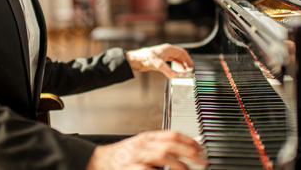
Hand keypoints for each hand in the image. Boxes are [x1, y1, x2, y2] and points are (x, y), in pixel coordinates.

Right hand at [86, 130, 205, 169]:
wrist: (99, 162)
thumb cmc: (123, 157)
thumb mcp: (141, 146)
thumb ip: (158, 146)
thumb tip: (183, 151)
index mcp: (147, 138)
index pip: (172, 134)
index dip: (189, 140)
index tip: (201, 148)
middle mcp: (142, 145)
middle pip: (170, 144)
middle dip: (189, 152)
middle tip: (202, 161)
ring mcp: (136, 157)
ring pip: (162, 155)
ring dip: (179, 164)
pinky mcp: (131, 169)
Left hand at [126, 43, 192, 78]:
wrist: (136, 60)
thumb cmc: (145, 58)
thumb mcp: (159, 65)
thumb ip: (168, 71)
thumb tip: (177, 77)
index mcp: (168, 49)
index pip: (182, 52)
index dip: (188, 58)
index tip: (191, 65)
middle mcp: (166, 51)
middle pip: (179, 55)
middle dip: (185, 61)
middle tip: (189, 68)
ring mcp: (163, 55)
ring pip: (174, 58)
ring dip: (180, 63)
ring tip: (183, 69)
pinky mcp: (159, 60)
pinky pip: (169, 62)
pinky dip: (173, 66)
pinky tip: (173, 71)